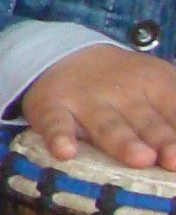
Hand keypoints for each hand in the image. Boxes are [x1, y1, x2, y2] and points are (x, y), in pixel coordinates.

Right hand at [22, 43, 175, 172]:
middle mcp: (123, 93)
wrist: (63, 54)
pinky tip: (65, 151)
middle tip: (174, 159)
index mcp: (156, 84)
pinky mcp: (51, 108)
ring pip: (107, 124)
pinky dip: (58, 135)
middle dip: (164, 139)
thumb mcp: (161, 87)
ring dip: (123, 141)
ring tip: (140, 158)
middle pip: (147, 121)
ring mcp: (86, 101)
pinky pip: (55, 123)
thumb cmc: (126, 86)